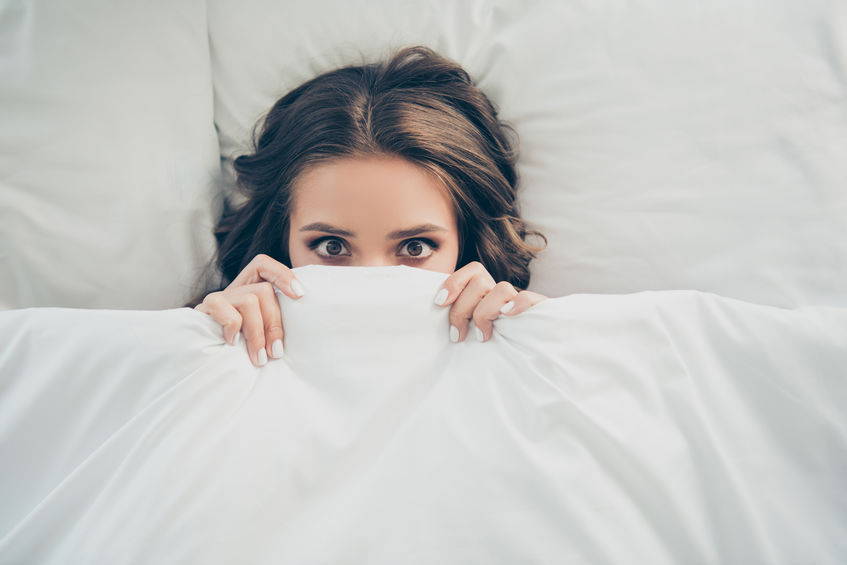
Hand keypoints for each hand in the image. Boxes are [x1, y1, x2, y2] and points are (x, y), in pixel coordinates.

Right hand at [193, 254, 305, 366]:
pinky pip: (227, 311)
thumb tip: (298, 332)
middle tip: (274, 353)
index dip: (282, 274)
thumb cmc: (237, 350)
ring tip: (259, 358)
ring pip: (249, 300)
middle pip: (264, 290)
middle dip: (274, 324)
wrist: (199, 361)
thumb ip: (272, 324)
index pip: (263, 264)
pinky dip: (233, 328)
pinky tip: (232, 344)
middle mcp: (234, 290)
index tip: (299, 295)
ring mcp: (218, 297)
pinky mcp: (204, 309)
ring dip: (257, 333)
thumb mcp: (259, 334)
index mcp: (248, 290)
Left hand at [432, 261, 547, 342]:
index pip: (472, 270)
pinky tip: (507, 315)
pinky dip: (517, 303)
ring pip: (502, 288)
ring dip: (485, 312)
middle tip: (457, 335)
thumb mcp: (472, 330)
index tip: (439, 303)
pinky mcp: (540, 310)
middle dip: (462, 309)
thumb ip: (459, 317)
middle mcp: (503, 294)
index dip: (453, 282)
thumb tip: (436, 311)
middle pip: (480, 283)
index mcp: (488, 292)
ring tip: (481, 337)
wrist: (534, 357)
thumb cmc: (495, 345)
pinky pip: (529, 298)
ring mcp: (522, 301)